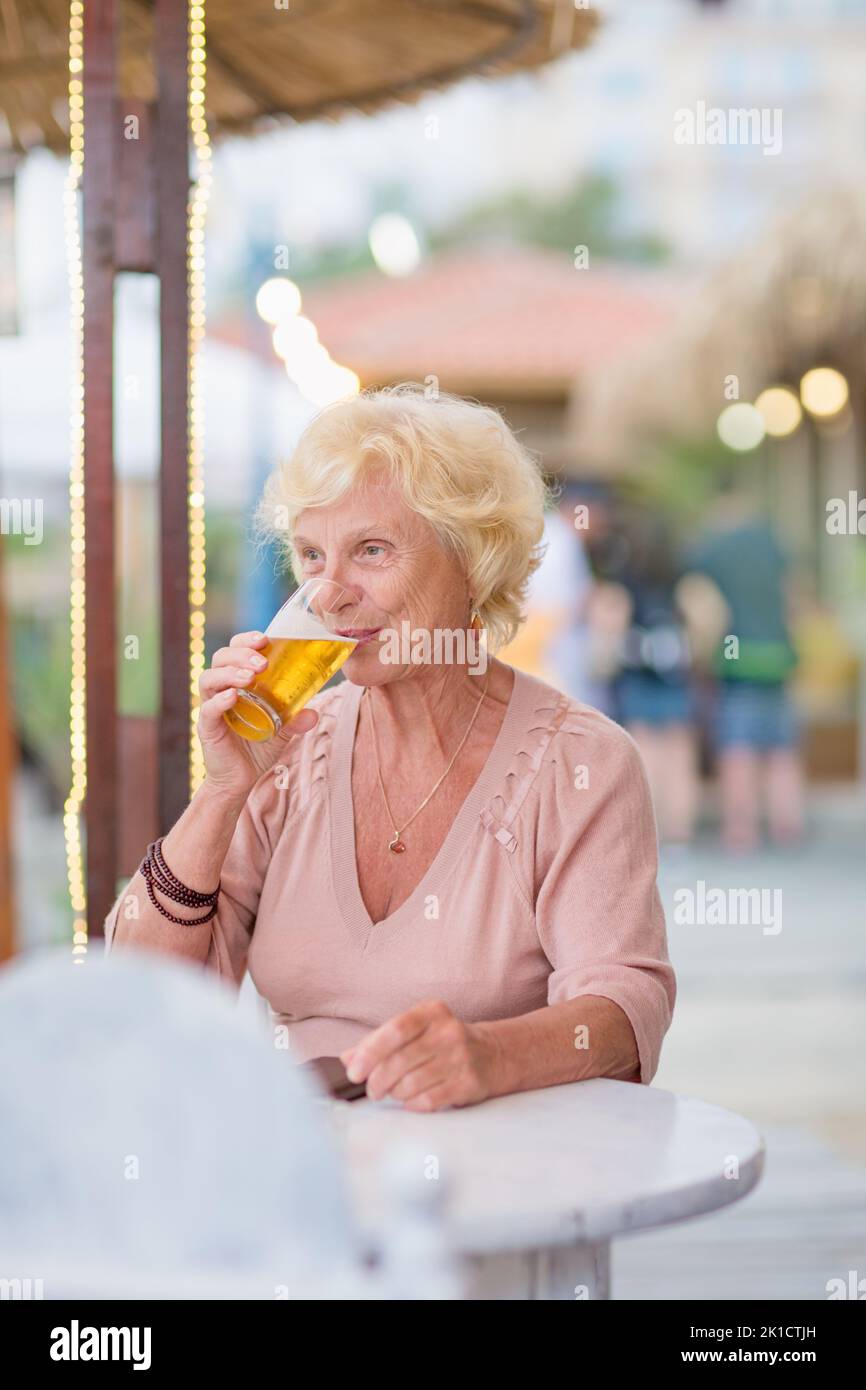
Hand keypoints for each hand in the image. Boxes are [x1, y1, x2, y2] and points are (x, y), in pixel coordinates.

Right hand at [197, 630, 317, 799]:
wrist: (241, 779)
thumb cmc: (259, 747)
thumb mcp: (283, 730)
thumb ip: (296, 719)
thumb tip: (313, 713)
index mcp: (239, 682)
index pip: (236, 650)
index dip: (246, 640)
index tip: (265, 638)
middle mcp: (222, 689)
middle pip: (221, 658)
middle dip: (241, 654)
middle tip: (263, 662)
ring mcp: (212, 707)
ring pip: (209, 679)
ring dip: (229, 673)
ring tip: (249, 677)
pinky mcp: (207, 727)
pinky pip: (207, 709)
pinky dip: (219, 701)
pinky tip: (233, 697)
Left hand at [340, 1000, 501, 1111]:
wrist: (493, 1054)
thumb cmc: (443, 1043)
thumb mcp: (415, 1032)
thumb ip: (379, 1042)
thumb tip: (347, 1058)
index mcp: (431, 1012)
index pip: (395, 1029)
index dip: (370, 1052)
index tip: (354, 1071)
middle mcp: (448, 1032)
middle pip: (400, 1060)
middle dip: (378, 1080)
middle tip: (372, 1090)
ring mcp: (461, 1058)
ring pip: (412, 1083)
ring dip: (395, 1093)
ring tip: (395, 1092)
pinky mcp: (468, 1083)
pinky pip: (428, 1100)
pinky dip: (412, 1104)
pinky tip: (412, 1100)